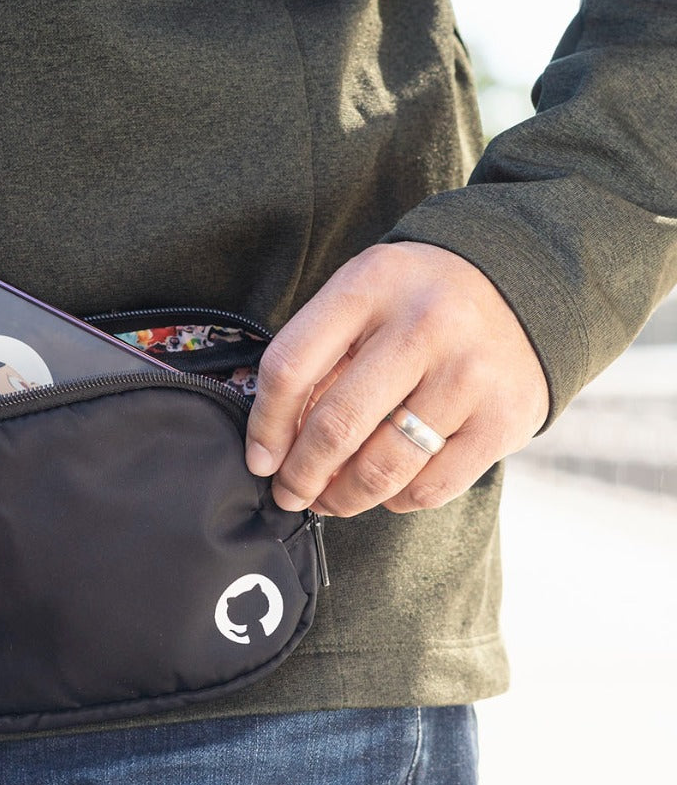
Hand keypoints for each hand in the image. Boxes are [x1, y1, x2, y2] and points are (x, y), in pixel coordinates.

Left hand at [244, 242, 549, 515]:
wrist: (524, 284)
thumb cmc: (416, 304)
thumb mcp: (362, 301)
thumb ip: (319, 360)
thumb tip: (277, 451)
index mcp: (370, 287)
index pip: (290, 368)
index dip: (265, 426)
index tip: (260, 461)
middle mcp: (423, 326)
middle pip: (336, 425)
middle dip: (300, 475)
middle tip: (289, 494)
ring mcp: (469, 373)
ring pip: (381, 467)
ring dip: (342, 498)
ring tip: (329, 500)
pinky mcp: (504, 419)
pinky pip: (429, 487)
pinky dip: (396, 499)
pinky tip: (386, 489)